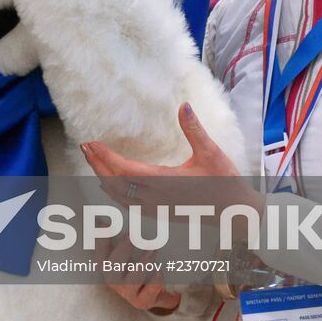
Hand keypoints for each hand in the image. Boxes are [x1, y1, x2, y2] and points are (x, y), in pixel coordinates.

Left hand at [80, 103, 261, 216]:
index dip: (105, 157)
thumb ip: (194, 130)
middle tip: (85, 148)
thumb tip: (184, 106)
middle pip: (116, 183)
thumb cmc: (225, 183)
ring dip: (104, 179)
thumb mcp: (211, 152)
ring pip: (120, 197)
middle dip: (98, 165)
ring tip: (93, 161)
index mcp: (165, 182)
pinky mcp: (161, 215)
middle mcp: (156, 198)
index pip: (124, 170)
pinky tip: (110, 187)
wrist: (236, 214)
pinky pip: (130, 206)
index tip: (91, 144)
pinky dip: (115, 194)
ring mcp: (157, 209)